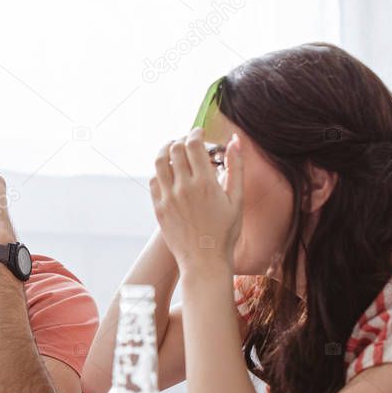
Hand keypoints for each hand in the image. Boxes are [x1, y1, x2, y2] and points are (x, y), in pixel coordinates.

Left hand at [151, 128, 242, 272]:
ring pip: (159, 162)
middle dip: (181, 140)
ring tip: (172, 149)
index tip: (199, 132)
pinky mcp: (159, 208)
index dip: (195, 132)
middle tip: (187, 141)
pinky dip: (160, 171)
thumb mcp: (237, 199)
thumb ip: (236, 167)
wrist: (204, 260)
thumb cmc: (225, 231)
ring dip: (165, 151)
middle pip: (174, 149)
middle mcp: (183, 187)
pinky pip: (154, 181)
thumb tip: (235, 141)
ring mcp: (168, 198)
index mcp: (205, 182)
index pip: (193, 144)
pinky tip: (168, 172)